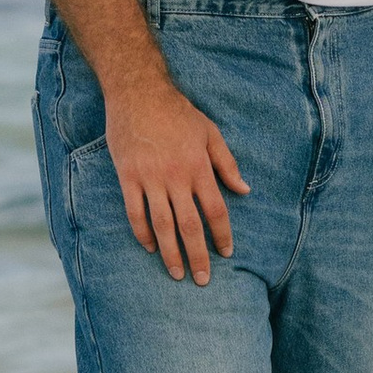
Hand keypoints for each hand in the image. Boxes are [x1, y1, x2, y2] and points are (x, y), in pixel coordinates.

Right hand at [105, 71, 247, 284]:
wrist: (138, 92)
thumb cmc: (178, 112)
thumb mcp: (210, 132)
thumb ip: (227, 163)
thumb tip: (245, 190)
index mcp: (198, 167)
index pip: (216, 209)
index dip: (222, 234)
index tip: (227, 253)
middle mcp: (175, 176)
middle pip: (190, 225)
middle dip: (198, 255)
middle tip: (202, 280)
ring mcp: (150, 178)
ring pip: (161, 225)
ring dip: (170, 252)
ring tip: (177, 273)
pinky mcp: (128, 176)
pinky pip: (134, 212)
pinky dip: (142, 233)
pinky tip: (149, 248)